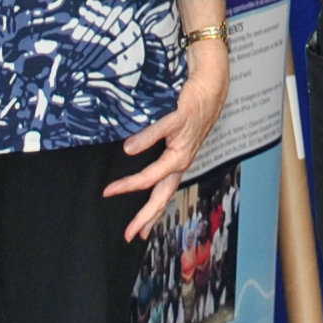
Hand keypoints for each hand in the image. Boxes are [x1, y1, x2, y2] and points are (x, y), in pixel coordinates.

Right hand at [105, 37, 228, 237]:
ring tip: (112, 189)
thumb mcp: (173, 137)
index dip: (150, 217)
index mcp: (178, 165)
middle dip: (145, 214)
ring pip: (159, 169)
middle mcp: (182, 159)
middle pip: (162, 193)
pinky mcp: (182, 119)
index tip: (136, 235)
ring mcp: (183, 141)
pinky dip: (146, 140)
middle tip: (129, 232)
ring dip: (136, 182)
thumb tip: (132, 157)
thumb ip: (156, 149)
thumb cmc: (190, 113)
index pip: (163, 197)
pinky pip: (162, 131)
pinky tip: (129, 149)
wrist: (210, 87)